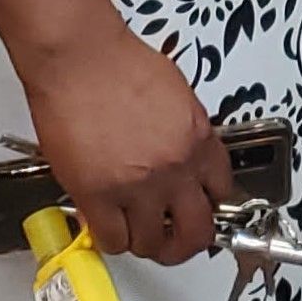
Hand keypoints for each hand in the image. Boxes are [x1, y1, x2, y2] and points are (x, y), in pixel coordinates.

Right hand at [15, 17, 232, 261]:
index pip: (222, 191)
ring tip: (138, 234)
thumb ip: (184, 131)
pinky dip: (112, 240)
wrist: (80, 57)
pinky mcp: (97, 195)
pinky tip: (108, 228)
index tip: (201, 209)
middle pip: (197, 231)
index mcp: (197, 139)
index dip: (210, 206)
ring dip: (146, 243)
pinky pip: (113, 239)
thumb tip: (182, 154)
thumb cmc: (117, 63)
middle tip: (177, 240)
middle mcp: (174, 167)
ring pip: (152, 243)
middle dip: (188, 242)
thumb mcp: (176, 94)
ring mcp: (136, 185)